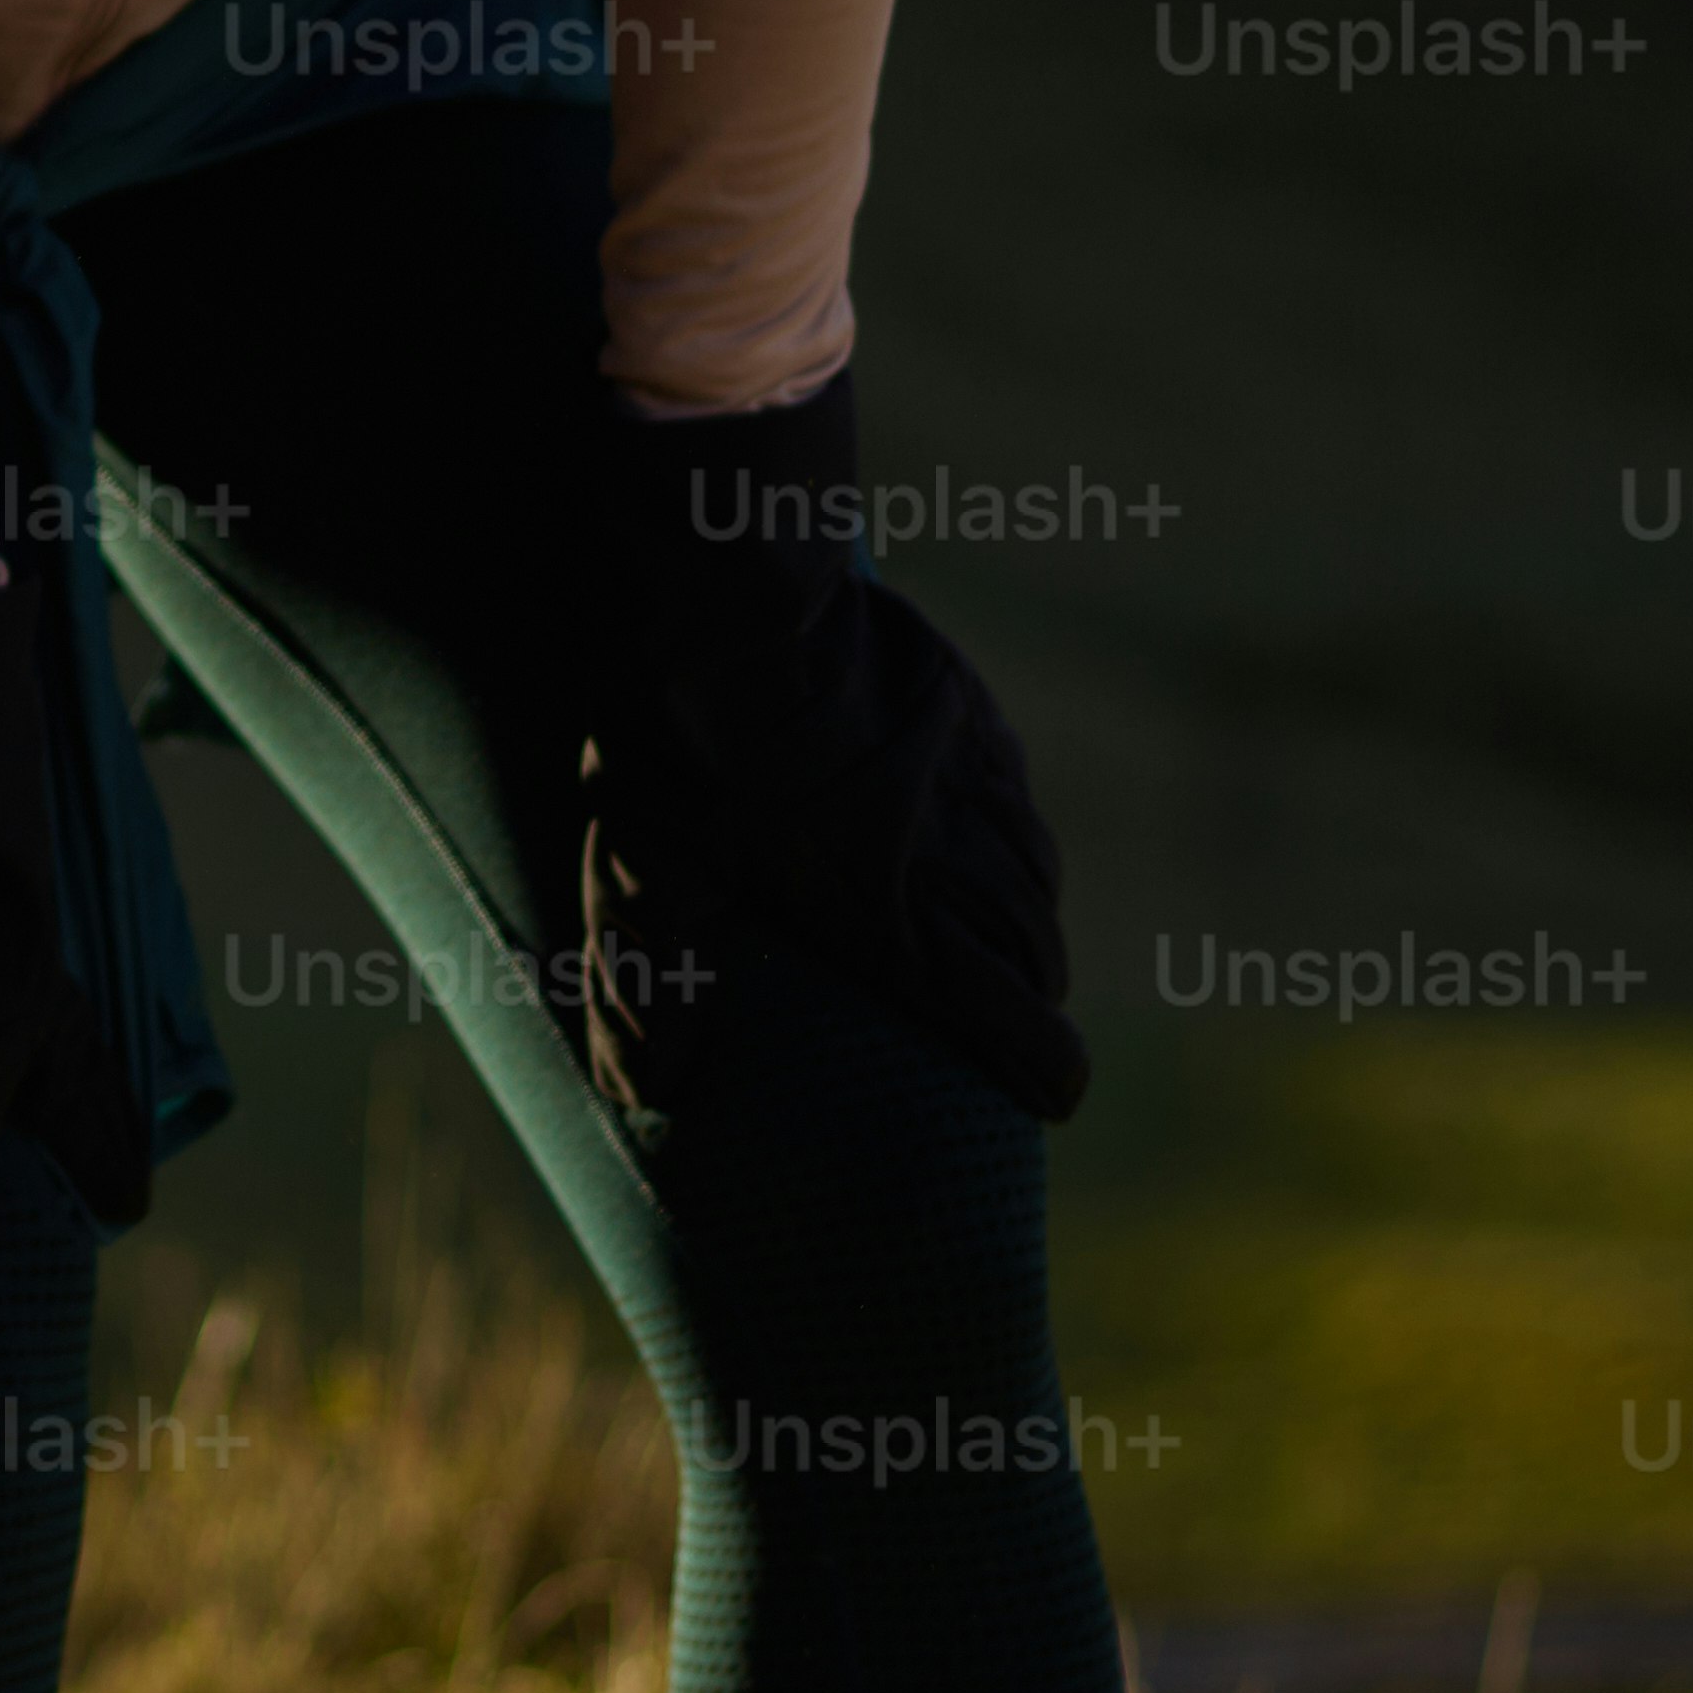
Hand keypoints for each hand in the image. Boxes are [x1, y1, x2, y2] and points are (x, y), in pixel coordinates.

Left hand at [563, 360, 1088, 1129]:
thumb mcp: (643, 879)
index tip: (1048, 1099)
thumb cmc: (680, 751)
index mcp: (898, 919)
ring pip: (1036, 875)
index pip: (1020, 1023)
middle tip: (1005, 1032)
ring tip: (990, 948)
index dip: (1045, 1073)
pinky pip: (1013, 795)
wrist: (729, 593)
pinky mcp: (969, 709)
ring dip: (1024, 923)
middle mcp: (961, 856)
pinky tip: (974, 838)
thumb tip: (645, 1093)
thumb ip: (649, 993)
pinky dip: (1007, 838)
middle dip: (1031, 1005)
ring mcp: (975, 776)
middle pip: (1039, 956)